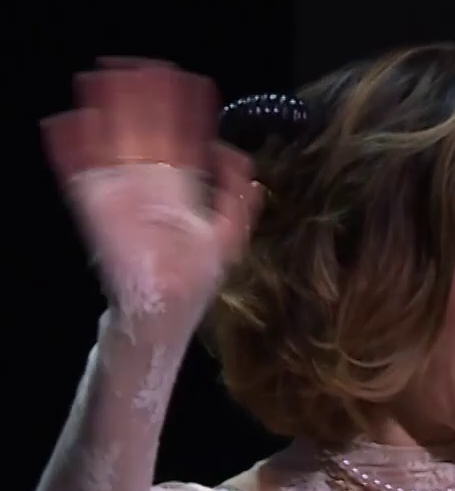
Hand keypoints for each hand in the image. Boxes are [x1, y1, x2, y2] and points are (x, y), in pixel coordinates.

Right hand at [41, 58, 260, 325]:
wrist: (163, 312)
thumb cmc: (196, 279)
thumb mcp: (229, 237)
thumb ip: (238, 198)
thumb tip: (236, 155)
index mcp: (182, 188)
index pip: (183, 141)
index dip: (185, 112)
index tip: (187, 82)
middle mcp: (151, 185)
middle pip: (146, 134)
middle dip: (144, 102)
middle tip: (141, 69)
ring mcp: (123, 194)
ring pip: (113, 144)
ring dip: (108, 113)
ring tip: (103, 80)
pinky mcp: (97, 208)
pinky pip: (82, 172)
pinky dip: (75, 149)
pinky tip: (71, 122)